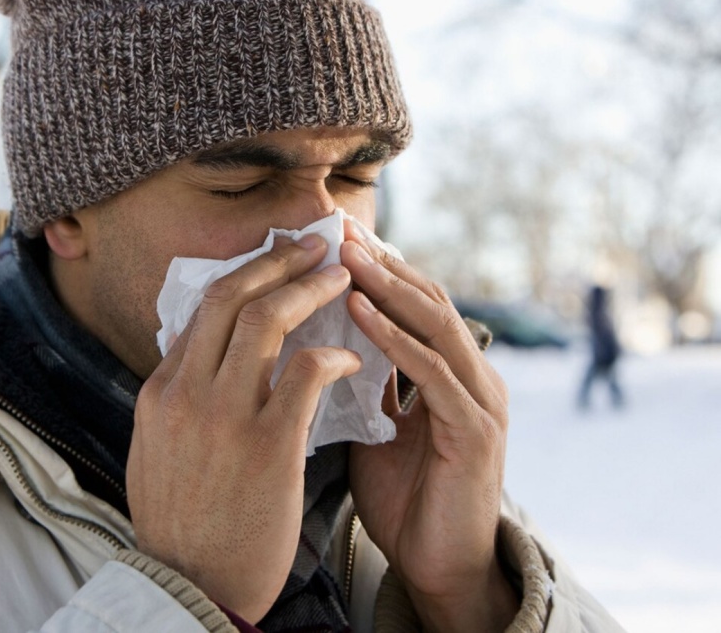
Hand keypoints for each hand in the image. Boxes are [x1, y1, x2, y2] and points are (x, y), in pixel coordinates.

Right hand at [126, 235, 359, 623]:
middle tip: (313, 244)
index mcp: (159, 392)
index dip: (244, 276)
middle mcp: (185, 393)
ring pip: (267, 320)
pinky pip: (308, 372)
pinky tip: (351, 357)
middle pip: (230, 297)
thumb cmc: (180, 524)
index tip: (274, 261)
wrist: (189, 588)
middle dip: (275, 260)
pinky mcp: (269, 445)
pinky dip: (333, 352)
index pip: (200, 312)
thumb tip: (198, 358)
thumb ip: (177, 400)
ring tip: (341, 276)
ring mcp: (225, 416)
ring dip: (309, 288)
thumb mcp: (156, 451)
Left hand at [341, 222, 517, 631]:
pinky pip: (431, 372)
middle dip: (382, 263)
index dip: (376, 269)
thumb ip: (362, 384)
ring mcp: (480, 401)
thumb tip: (320, 342)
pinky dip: (393, 337)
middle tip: (339, 229)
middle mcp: (472, 377)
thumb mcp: (376, 429)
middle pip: (427, 300)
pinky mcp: (475, 432)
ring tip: (347, 256)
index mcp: (449, 374)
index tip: (333, 239)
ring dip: (387, 286)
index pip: (413, 305)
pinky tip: (358, 310)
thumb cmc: (405, 499)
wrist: (438, 569)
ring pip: (434, 323)